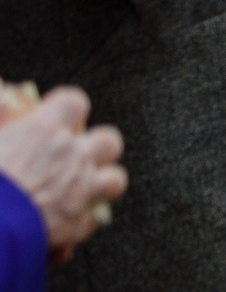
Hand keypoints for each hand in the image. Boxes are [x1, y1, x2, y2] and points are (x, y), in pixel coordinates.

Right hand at [0, 85, 125, 259]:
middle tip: (73, 155)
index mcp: (45, 131)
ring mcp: (81, 189)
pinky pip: (92, 220)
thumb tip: (5, 96)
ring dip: (101, 182)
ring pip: (115, 179)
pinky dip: (80, 223)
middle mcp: (72, 156)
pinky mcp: (77, 224)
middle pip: (108, 140)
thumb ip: (1, 115)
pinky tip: (63, 227)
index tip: (54, 116)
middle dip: (95, 146)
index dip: (66, 108)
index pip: (73, 103)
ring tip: (80, 189)